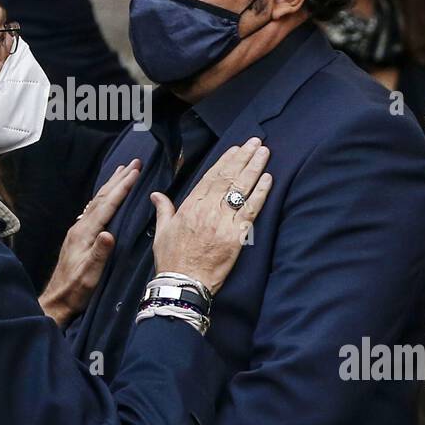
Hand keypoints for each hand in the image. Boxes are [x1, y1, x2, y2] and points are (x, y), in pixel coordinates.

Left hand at [39, 160, 142, 326]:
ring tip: (122, 171)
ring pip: (98, 201)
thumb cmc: (75, 290)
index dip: (122, 188)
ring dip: (111, 184)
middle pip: (102, 197)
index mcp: (84, 233)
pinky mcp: (79, 236)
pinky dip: (105, 197)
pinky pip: (95, 209)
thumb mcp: (90, 274)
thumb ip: (99, 253)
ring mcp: (78, 230)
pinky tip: (107, 196)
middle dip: (119, 179)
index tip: (136, 172)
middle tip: (134, 163)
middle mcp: (80, 227)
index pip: (107, 205)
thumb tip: (109, 234)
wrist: (57, 300)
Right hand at [150, 137, 272, 295]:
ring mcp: (222, 221)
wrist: (183, 283)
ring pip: (241, 188)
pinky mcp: (236, 235)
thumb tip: (156, 195)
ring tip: (264, 152)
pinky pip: (251, 209)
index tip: (236, 149)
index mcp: (190, 206)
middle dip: (243, 158)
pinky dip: (260, 193)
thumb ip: (163, 209)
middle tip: (255, 142)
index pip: (211, 177)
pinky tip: (268, 179)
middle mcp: (207, 209)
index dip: (225, 161)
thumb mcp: (162, 231)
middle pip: (229, 177)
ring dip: (255, 168)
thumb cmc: (172, 259)